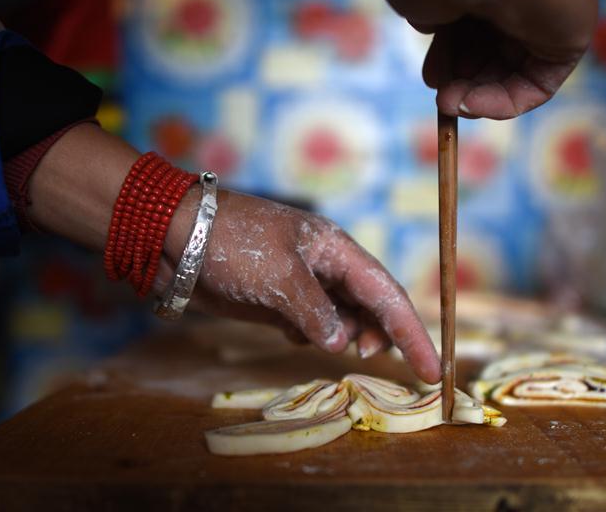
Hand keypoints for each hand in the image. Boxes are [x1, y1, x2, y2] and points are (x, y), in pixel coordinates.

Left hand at [27, 125, 439, 381]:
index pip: (387, 293)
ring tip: (338, 348)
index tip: (433, 369)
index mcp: (336, 249)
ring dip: (346, 337)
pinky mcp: (276, 300)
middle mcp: (325, 266)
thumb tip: (341, 342)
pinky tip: (301, 338)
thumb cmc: (232, 243)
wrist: (171, 236)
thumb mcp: (280, 276)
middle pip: (371, 306)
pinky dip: (314, 336)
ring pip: (342, 317)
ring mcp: (301, 283)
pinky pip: (310, 323)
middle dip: (383, 335)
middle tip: (377, 364)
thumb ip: (316, 312)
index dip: (413, 332)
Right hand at [379, 0, 597, 119]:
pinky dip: (506, 101)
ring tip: (450, 104)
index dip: (447, 59)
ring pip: (512, 73)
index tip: (431, 77)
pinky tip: (475, 104)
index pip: (466, 28)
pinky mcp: (568, 37)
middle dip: (460, 83)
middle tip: (441, 98)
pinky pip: (539, 82)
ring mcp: (543, 16)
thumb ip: (427, 17)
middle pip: (489, 55)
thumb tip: (434, 30)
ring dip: (477, 98)